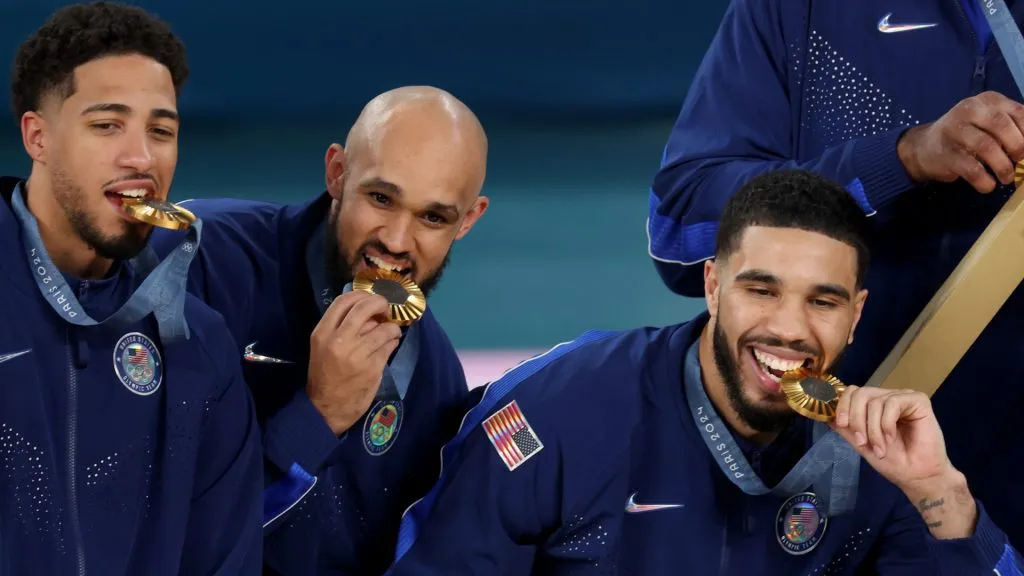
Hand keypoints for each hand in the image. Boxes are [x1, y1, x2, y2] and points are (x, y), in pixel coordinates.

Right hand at [307, 291, 401, 435]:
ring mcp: (357, 354)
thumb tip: (367, 310)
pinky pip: (389, 345)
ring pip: (384, 328)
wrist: (326, 408)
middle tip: (386, 308)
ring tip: (391, 331)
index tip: (370, 298)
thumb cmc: (324, 375)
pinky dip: (393, 342)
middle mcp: (339, 339)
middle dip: (381, 303)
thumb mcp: (322, 347)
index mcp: (322, 333)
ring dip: (391, 327)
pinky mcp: (372, 367)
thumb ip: (340, 328)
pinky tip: (390, 344)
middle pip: (365, 307)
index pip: (344, 300)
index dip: (362, 294)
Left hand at [831, 386, 977, 538]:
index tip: (842, 425)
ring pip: (874, 401)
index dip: (843, 406)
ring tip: (880, 447)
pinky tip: (892, 438)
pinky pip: (892, 403)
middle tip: (862, 442)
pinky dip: (886, 424)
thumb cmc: (893, 461)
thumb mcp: (861, 443)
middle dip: (856, 420)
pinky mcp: (918, 401)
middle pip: (860, 393)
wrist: (918, 476)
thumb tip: (825, 415)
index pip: (852, 392)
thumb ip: (846, 428)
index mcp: (875, 405)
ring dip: (873, 429)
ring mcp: (903, 397)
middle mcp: (888, 397)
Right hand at [898, 90, 1023, 192]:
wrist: (925, 147)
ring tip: (1007, 178)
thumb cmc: (966, 135)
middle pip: (1001, 125)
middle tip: (1021, 163)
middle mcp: (970, 110)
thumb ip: (1011, 127)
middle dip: (1017, 147)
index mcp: (987, 100)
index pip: (1018, 112)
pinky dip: (984, 180)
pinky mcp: (946, 153)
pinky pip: (971, 168)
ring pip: (986, 146)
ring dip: (1003, 166)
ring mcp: (954, 130)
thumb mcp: (989, 122)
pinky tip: (988, 185)